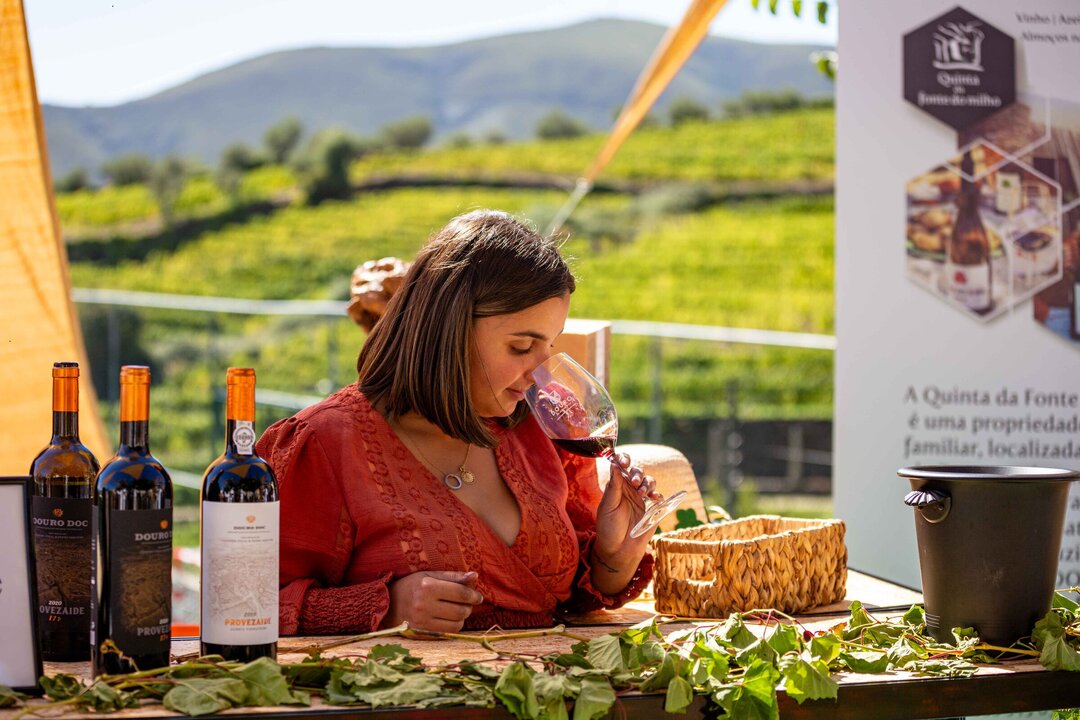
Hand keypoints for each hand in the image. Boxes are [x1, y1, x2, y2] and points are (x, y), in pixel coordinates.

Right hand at [382, 570, 483, 632]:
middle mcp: (423, 605)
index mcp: (427, 586)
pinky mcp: (420, 633)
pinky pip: (447, 633)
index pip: (460, 593)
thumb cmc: (413, 586)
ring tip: (457, 610)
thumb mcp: (430, 575)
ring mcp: (421, 622)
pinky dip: (452, 626)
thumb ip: (453, 576)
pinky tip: (447, 619)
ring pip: (456, 624)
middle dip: (468, 607)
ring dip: (461, 618)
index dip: (473, 595)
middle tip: (466, 603)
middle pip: (461, 610)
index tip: (478, 596)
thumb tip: (475, 576)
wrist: (389, 603)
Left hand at [592, 453, 656, 590]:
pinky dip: (658, 494)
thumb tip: (614, 464)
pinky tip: (654, 498)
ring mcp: (641, 499)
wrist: (618, 550)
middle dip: (638, 474)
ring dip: (648, 483)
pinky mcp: (652, 509)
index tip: (624, 462)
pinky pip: (659, 497)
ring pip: (649, 481)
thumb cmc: (609, 527)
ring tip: (642, 492)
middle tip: (635, 483)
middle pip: (638, 472)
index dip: (624, 460)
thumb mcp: (608, 505)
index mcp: (617, 486)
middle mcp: (629, 490)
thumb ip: (614, 486)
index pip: (621, 466)